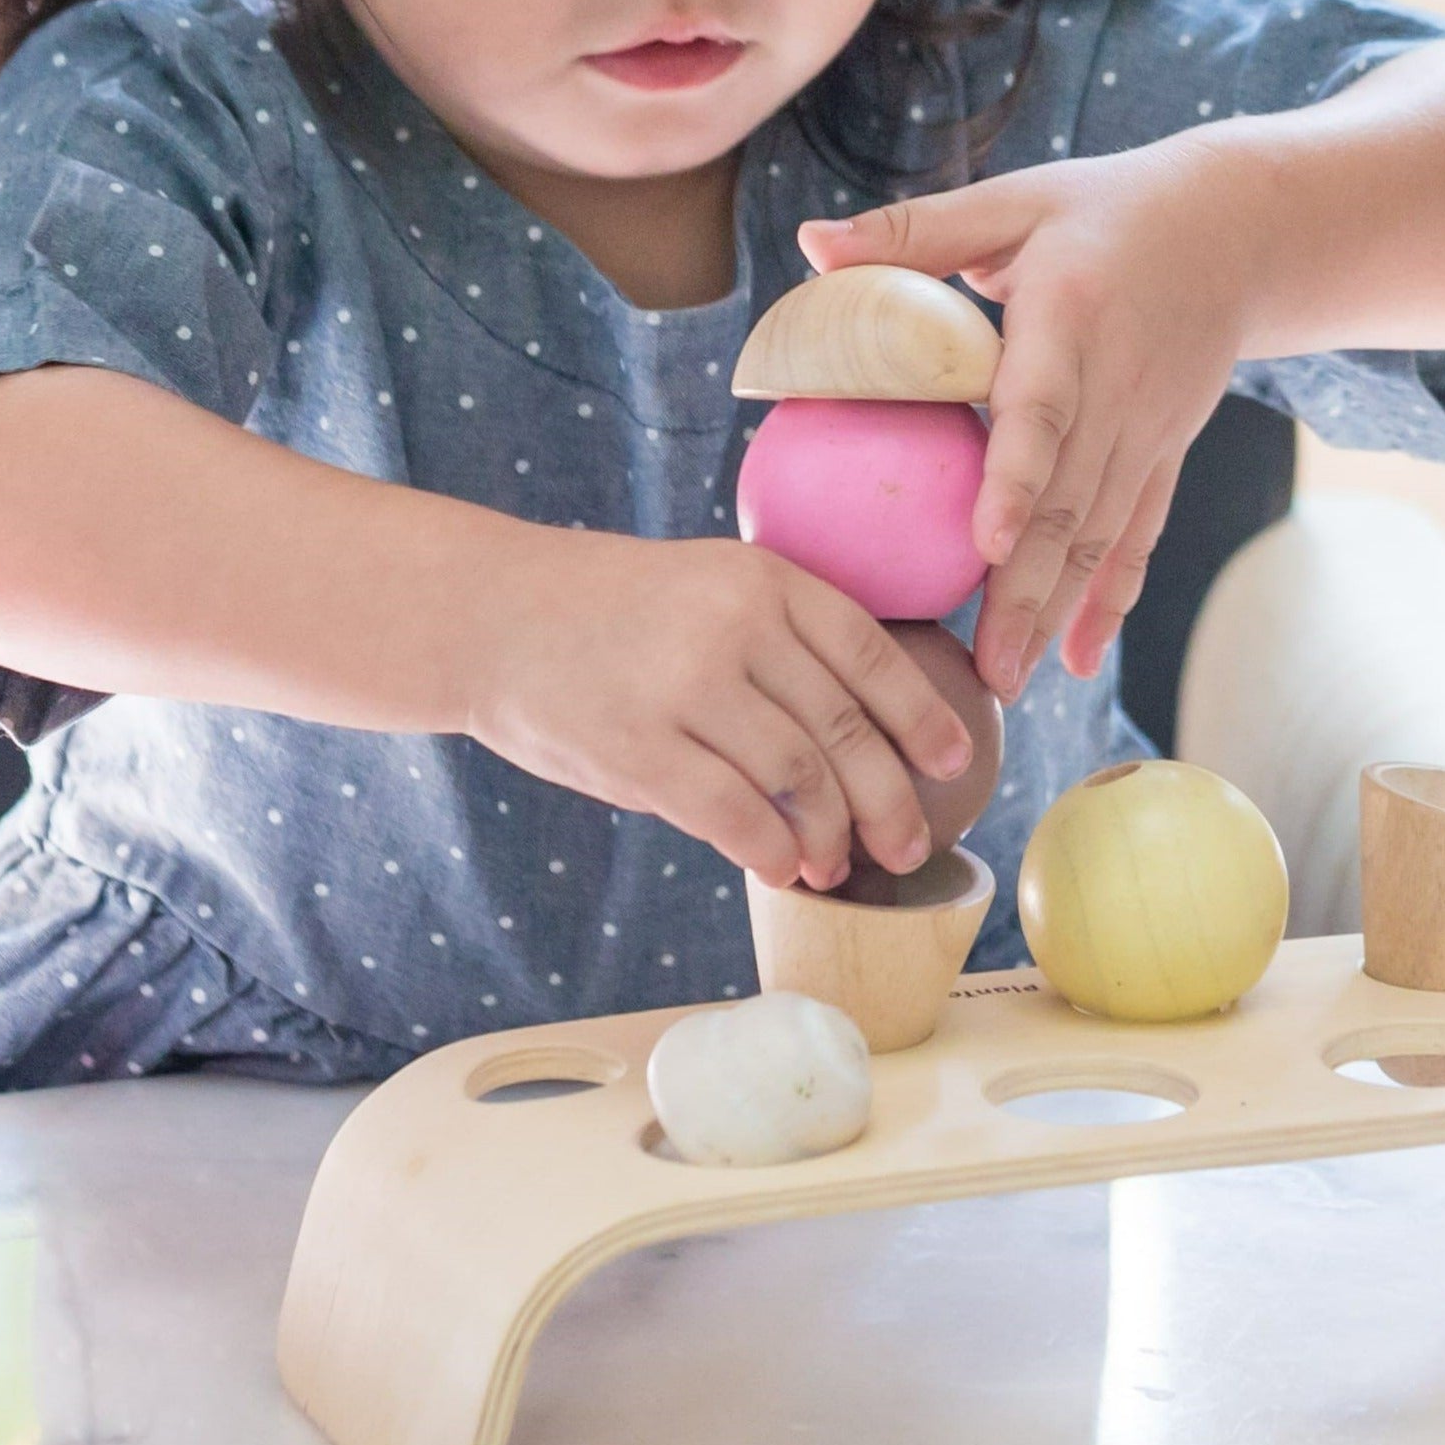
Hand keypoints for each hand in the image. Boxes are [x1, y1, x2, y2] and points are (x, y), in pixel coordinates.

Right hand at [465, 531, 973, 891]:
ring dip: (829, 834)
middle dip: (888, 798)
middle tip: (909, 844)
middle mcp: (734, 624)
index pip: (870, 651)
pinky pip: (733, 814)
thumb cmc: (607, 612)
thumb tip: (862, 737)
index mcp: (761, 578)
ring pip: (797, 777)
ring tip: (837, 863)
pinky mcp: (638, 747)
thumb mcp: (704, 587)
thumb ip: (775, 641)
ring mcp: (685, 685)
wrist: (491, 616)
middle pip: (844, 726)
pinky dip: (771, 850)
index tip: (953, 761)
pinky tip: (782, 866)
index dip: (920, 715)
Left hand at [801, 138, 1251, 699]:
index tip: (986, 544)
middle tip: (985, 669)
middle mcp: (1118, 385)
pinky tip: (1078, 659)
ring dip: (1058, 612)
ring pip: (1102, 533)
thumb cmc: (1102, 209)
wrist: (1234, 229)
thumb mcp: (1013, 201)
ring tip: (1010, 680)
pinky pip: (1138, 534)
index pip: (1042, 408)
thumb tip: (812, 249)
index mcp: (1071, 316)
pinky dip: (1112, 599)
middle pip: (1071, 501)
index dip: (1017, 478)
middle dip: (1028, 591)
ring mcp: (1149, 428)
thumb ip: (914, 231)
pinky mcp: (1165, 451)